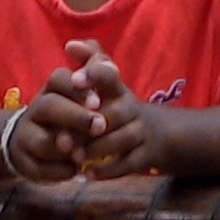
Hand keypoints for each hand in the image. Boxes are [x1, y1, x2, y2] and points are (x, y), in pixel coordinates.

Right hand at [6, 43, 110, 181]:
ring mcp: (27, 137)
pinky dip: (60, 172)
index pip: (58, 79)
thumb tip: (79, 44)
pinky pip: (41, 170)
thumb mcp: (83, 87)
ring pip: (43, 141)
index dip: (76, 88)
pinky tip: (75, 170)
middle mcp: (35, 110)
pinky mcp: (26, 164)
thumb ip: (92, 64)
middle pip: (49, 107)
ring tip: (85, 154)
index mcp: (51, 90)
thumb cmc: (69, 112)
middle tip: (99, 125)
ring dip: (67, 149)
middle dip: (75, 116)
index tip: (97, 101)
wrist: (33, 143)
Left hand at [71, 44, 171, 178]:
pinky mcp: (145, 155)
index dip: (94, 75)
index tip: (74, 79)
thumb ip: (89, 62)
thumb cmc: (117, 107)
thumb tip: (70, 44)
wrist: (156, 134)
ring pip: (121, 140)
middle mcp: (131, 107)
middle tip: (62, 138)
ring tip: (73, 157)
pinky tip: (87, 175)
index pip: (110, 74)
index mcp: (118, 89)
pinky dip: (108, 171)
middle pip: (114, 113)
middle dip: (89, 125)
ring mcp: (141, 132)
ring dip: (96, 149)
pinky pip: (129, 163)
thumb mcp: (107, 85)